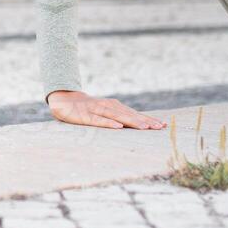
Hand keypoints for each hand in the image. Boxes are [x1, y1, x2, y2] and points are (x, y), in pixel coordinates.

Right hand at [47, 90, 166, 129]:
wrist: (64, 99)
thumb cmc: (87, 108)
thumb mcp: (104, 111)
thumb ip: (118, 117)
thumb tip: (137, 126)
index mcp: (115, 107)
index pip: (135, 114)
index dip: (149, 119)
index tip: (164, 125)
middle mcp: (109, 107)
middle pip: (130, 115)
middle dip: (145, 121)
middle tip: (160, 127)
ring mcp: (97, 110)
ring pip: (117, 117)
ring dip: (132, 122)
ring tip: (145, 128)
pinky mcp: (86, 116)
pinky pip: (99, 121)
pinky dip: (109, 123)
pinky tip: (118, 128)